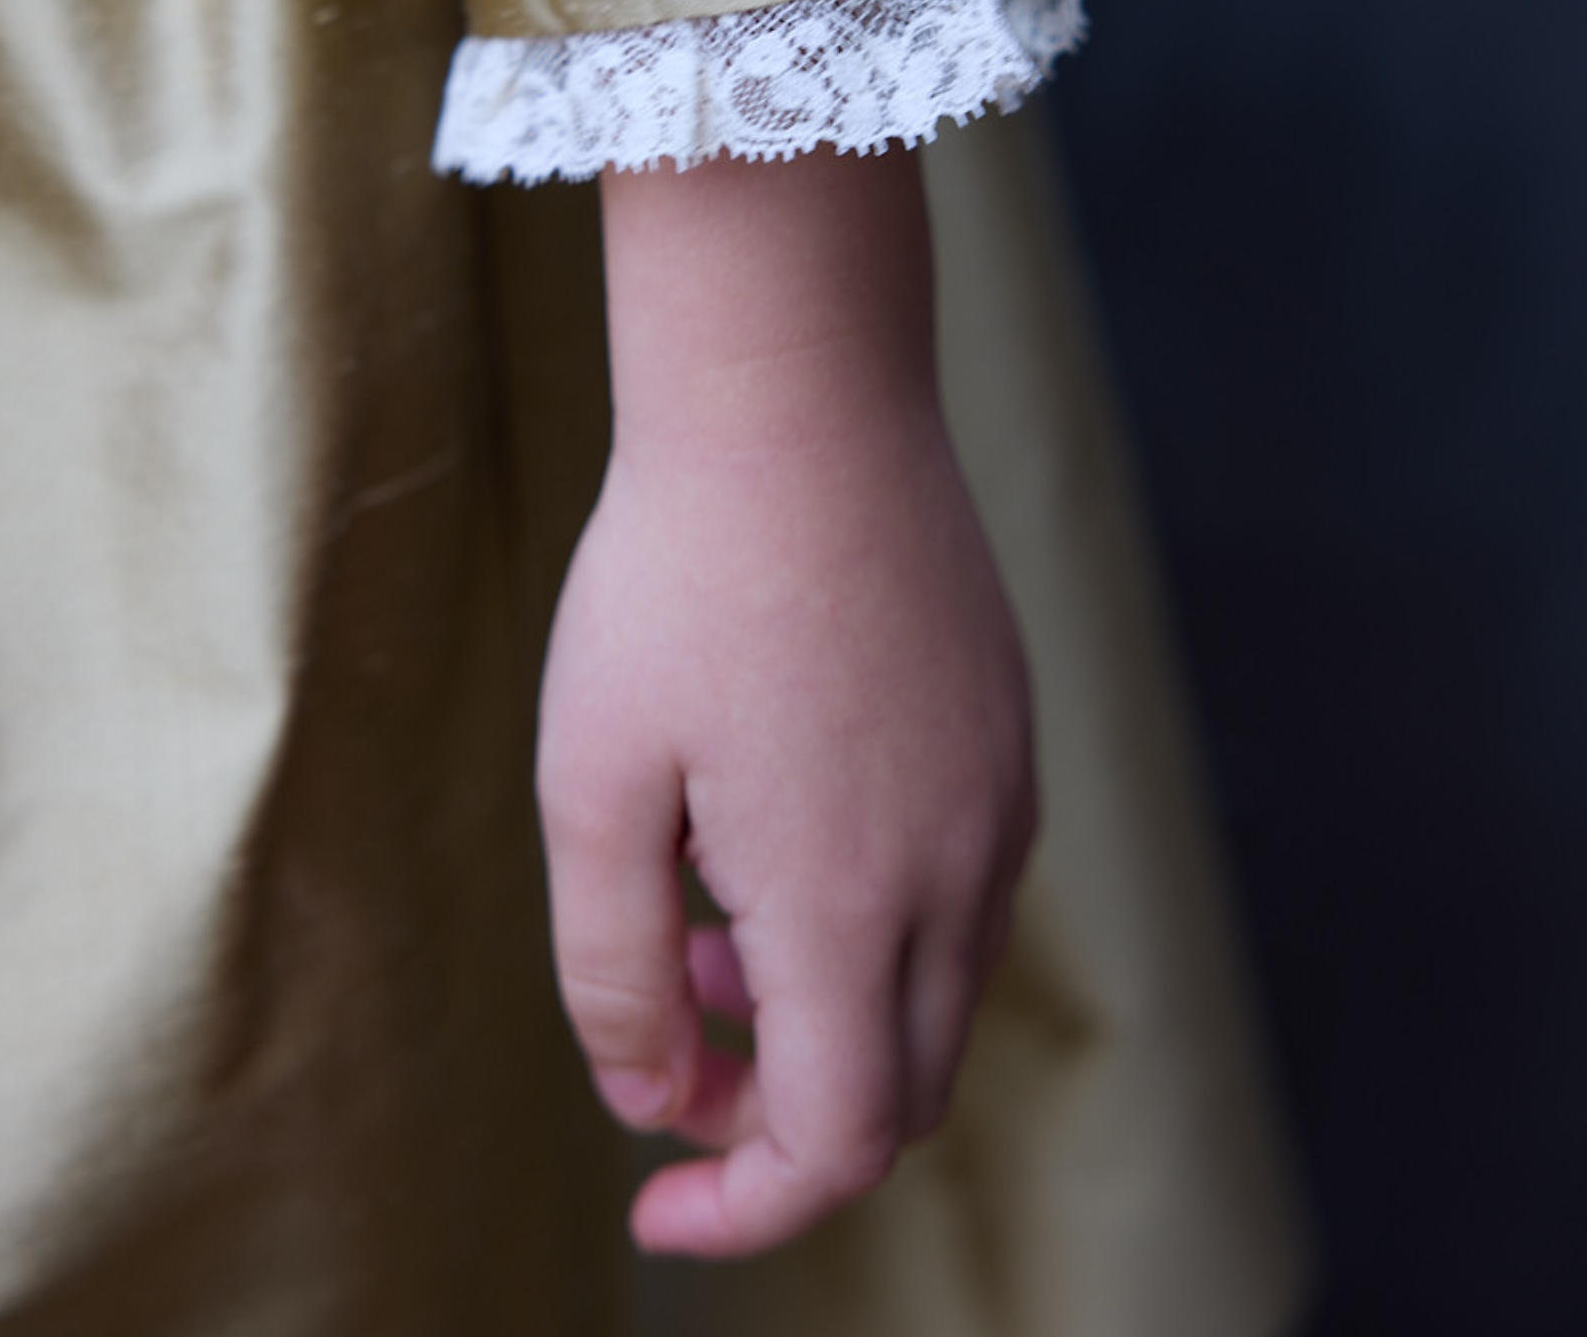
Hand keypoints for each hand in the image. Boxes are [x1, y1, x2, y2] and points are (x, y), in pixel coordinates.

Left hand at [535, 147, 1035, 1257]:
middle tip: (664, 1021)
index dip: (742, 1207)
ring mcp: (1002, 790)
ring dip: (820, 1003)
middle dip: (776, 1105)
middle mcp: (960, 863)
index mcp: (852, 899)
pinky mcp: (1007, 725)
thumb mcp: (594, 780)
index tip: (652, 1210)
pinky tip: (771, 816)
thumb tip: (653, 1091)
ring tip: (697, 902)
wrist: (794, 392)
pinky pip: (958, 883)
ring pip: (932, 984)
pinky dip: (869, 917)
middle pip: (899, 1086)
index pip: (836, 1141)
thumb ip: (612, 968)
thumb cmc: (675, 574)